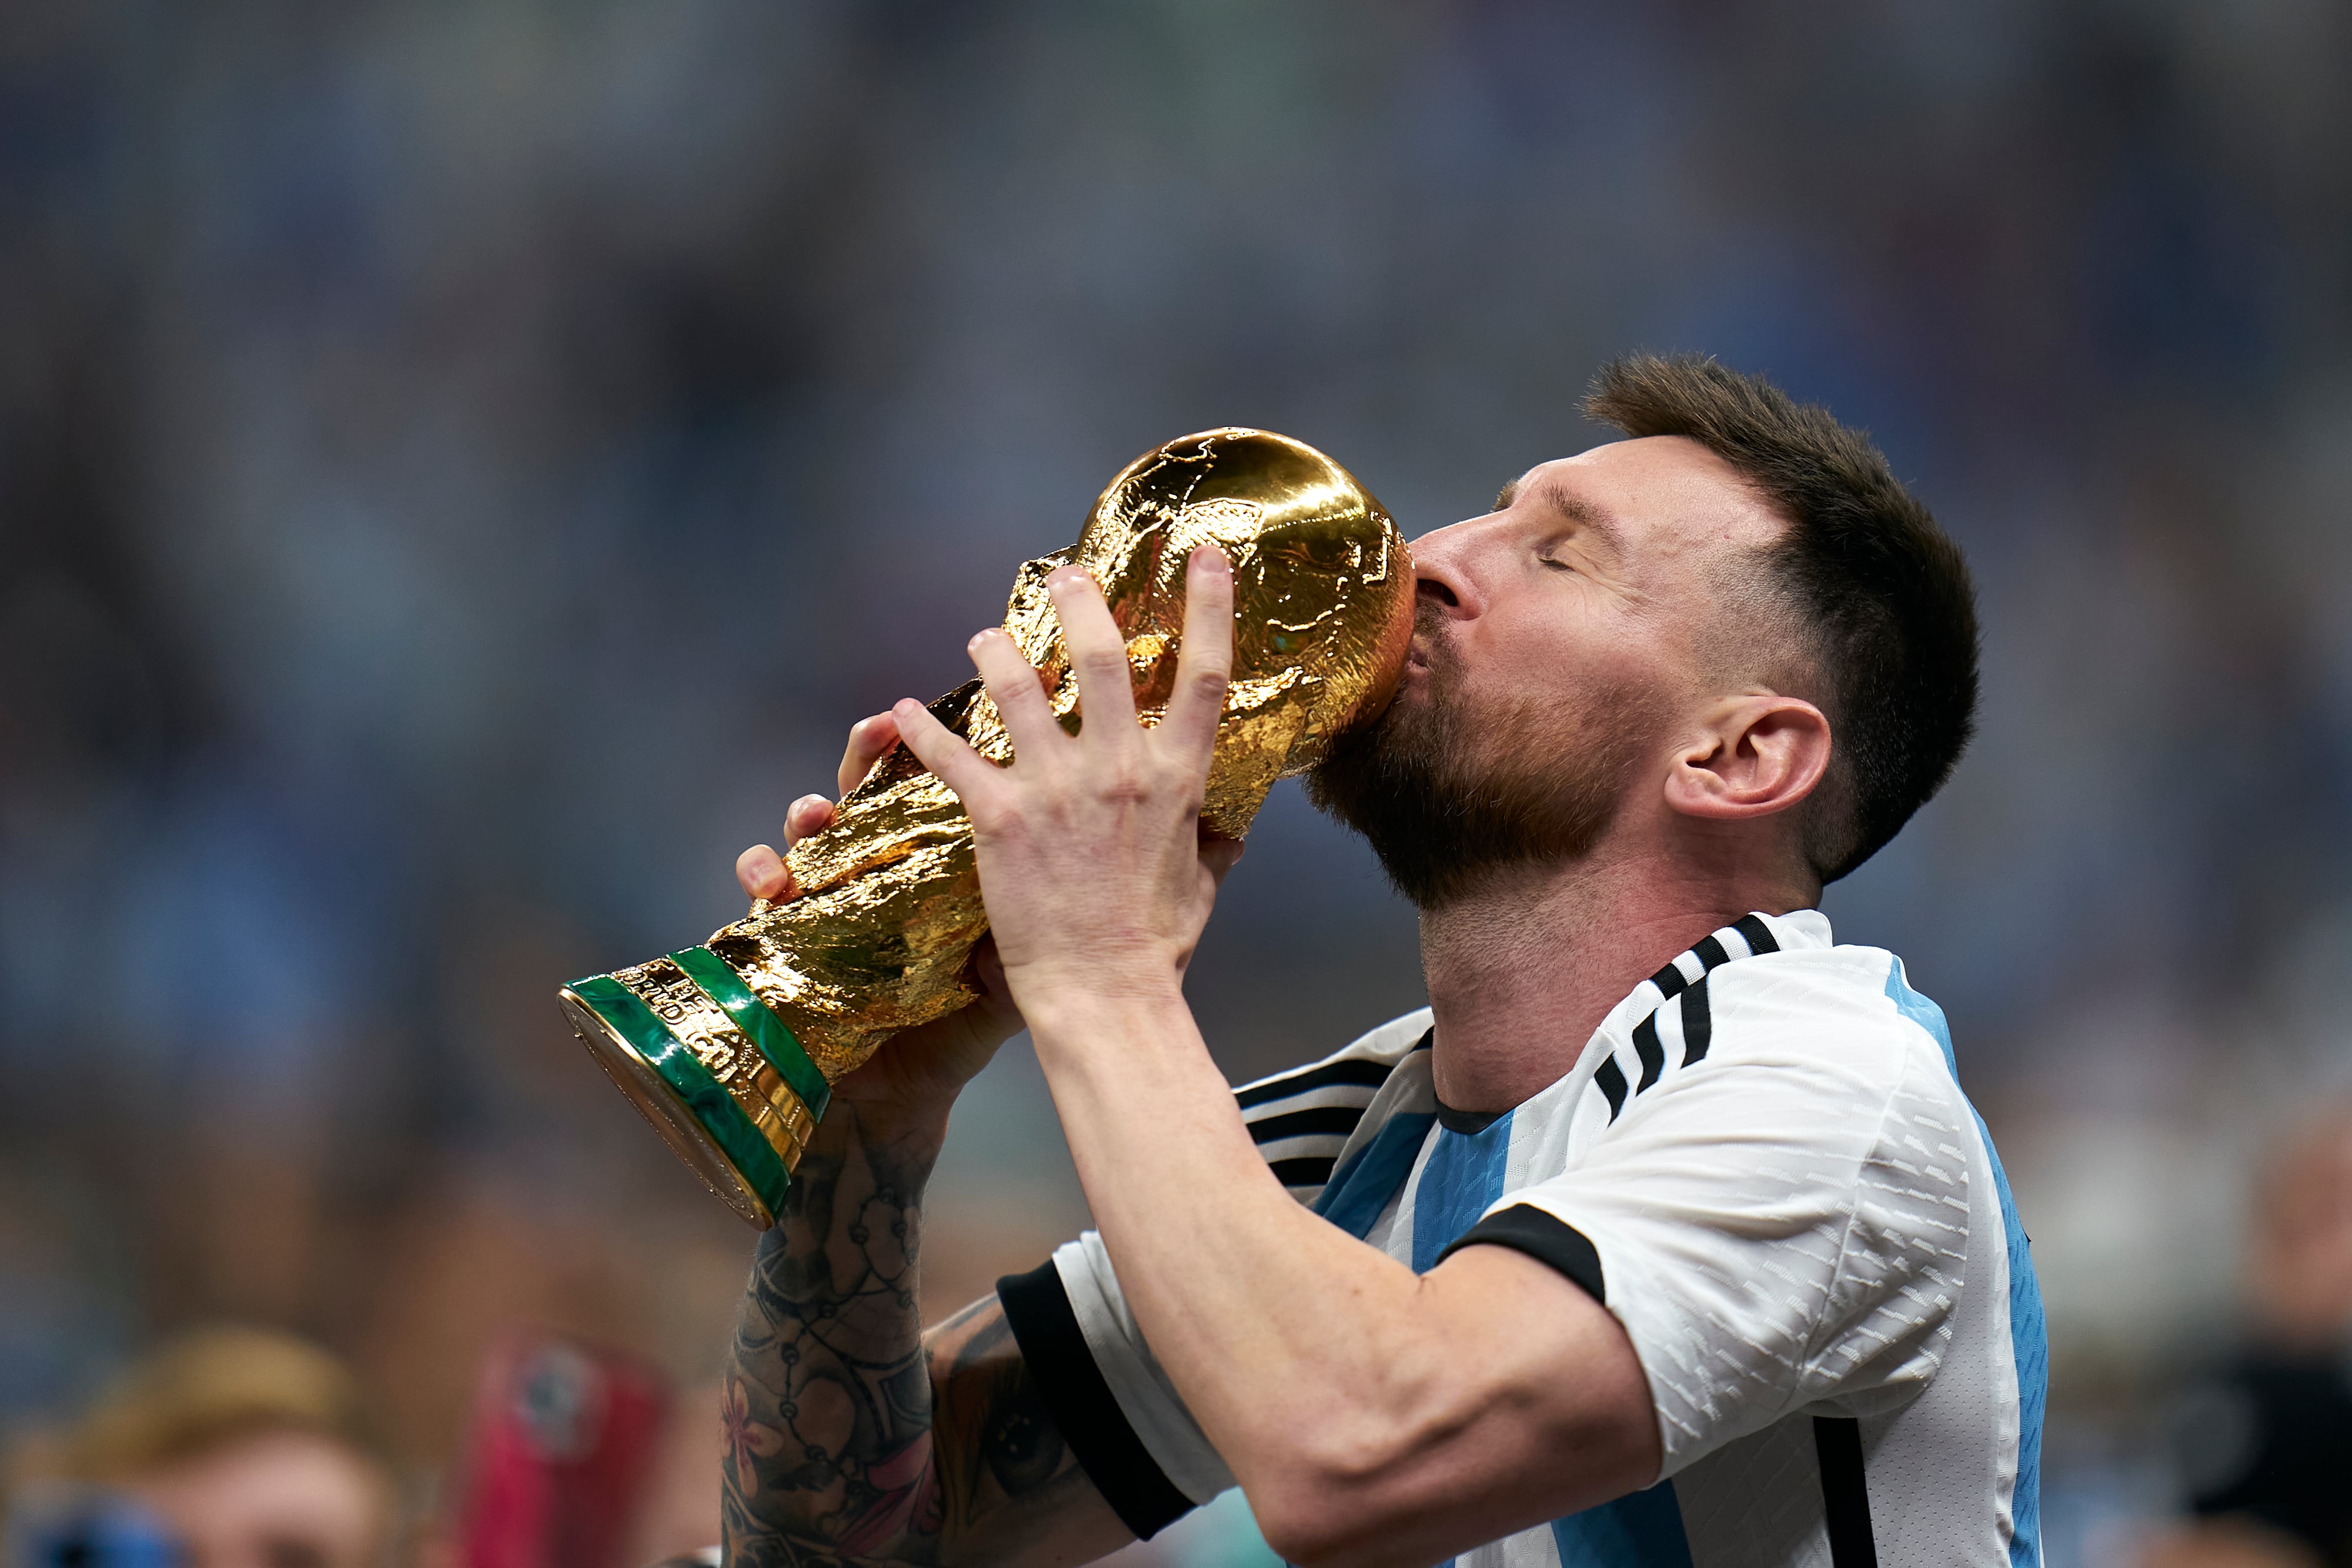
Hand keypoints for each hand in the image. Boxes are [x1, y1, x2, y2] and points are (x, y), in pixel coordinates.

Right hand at [733, 713, 1024, 1132]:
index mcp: (934, 865)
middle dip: (870, 752)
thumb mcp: (1006, 979)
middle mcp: (878, 866)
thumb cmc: (954, 1029)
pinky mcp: (784, 929)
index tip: (962, 720)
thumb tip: (1090, 891)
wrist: (898, 1098)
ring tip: (817, 810)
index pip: (936, 790)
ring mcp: (826, 892)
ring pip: (810, 826)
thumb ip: (1038, 930)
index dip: (942, 749)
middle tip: (881, 728)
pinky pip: (760, 886)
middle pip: (871, 788)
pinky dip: (759, 871)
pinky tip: (771, 879)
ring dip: (808, 809)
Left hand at [890, 547, 1243, 1022]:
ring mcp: (1059, 789)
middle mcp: (1121, 770)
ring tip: (982, 635)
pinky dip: (921, 731)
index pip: (1203, 675)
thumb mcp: (1201, 886)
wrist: (1104, 995)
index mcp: (1176, 780)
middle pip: (1101, 657)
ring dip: (996, 651)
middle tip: (1061, 574)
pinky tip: (900, 713)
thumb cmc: (1155, 950)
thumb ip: (1213, 845)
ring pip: (1019, 688)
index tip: (1204, 554)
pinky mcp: (1001, 818)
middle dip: (1080, 603)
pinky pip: (953, 756)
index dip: (1209, 606)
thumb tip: (1232, 829)